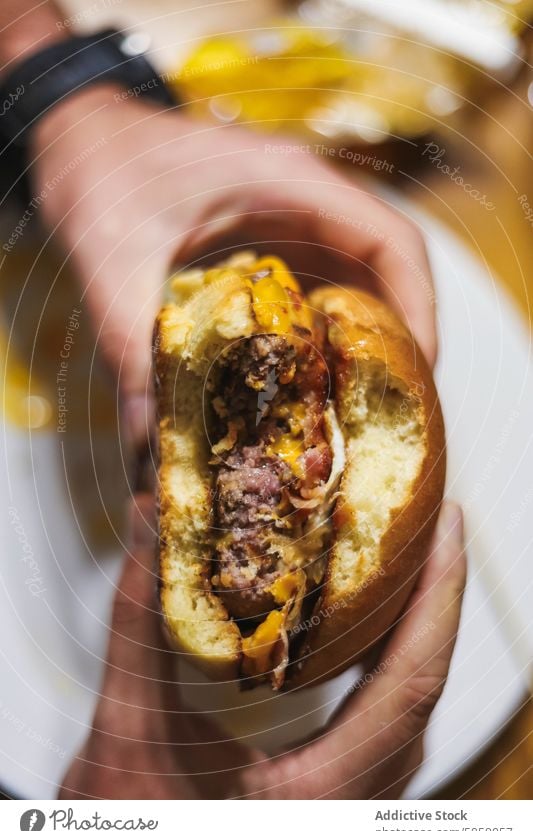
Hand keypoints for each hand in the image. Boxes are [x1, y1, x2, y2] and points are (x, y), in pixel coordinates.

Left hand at [29, 86, 436, 447]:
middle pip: (386, 273)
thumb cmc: (101, 171)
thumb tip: (149, 432)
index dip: (419, 309)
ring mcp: (289, 221)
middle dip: (397, 342)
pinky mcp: (269, 243)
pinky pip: (318, 290)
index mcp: (288, 183)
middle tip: (389, 413)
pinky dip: (325, 337)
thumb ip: (132, 341)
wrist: (78, 136)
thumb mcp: (112, 257)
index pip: (391, 241)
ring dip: (363, 344)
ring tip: (358, 411)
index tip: (417, 375)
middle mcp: (303, 200)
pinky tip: (310, 384)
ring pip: (357, 285)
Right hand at [58, 498, 464, 799]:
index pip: (409, 685)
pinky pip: (385, 719)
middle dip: (433, 596)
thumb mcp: (127, 733)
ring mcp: (351, 800)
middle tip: (429, 523)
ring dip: (414, 627)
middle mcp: (354, 803)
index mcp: (321, 793)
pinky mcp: (336, 794)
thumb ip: (137, 625)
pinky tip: (367, 625)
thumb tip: (149, 523)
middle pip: (421, 686)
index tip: (447, 525)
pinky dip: (386, 660)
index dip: (438, 595)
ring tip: (406, 559)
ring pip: (408, 705)